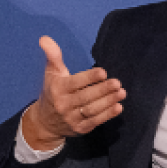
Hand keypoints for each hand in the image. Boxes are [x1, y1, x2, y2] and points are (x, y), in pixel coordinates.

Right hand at [20, 35, 124, 149]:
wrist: (45, 122)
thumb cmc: (51, 92)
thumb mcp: (51, 73)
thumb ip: (52, 56)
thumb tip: (45, 38)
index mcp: (57, 89)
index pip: (74, 83)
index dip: (89, 78)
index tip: (103, 72)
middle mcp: (63, 105)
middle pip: (85, 97)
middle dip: (102, 90)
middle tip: (117, 83)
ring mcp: (72, 118)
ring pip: (92, 110)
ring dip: (108, 102)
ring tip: (121, 93)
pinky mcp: (80, 128)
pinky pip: (95, 121)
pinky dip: (107, 115)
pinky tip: (118, 107)